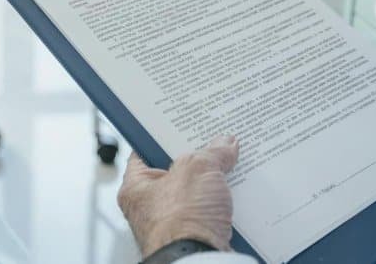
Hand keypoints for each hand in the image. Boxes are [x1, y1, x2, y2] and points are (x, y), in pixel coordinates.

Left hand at [118, 135, 239, 255]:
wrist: (198, 262)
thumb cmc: (182, 221)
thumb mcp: (198, 168)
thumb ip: (212, 151)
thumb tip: (226, 144)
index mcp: (136, 187)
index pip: (146, 151)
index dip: (165, 136)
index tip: (183, 124)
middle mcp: (151, 208)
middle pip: (177, 173)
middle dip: (199, 160)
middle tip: (216, 143)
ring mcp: (174, 225)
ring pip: (197, 195)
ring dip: (214, 184)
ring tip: (232, 165)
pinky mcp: (196, 238)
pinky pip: (211, 215)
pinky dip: (224, 206)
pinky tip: (239, 195)